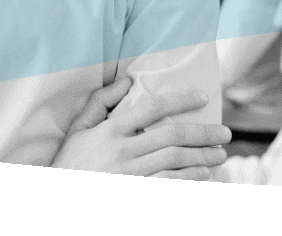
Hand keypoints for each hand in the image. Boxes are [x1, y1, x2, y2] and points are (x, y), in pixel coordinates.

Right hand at [51, 78, 230, 179]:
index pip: (152, 108)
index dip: (181, 100)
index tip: (203, 98)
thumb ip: (101, 102)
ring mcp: (130, 176)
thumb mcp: (78, 129)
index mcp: (110, 130)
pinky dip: (189, 182)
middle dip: (203, 134)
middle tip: (224, 134)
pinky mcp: (135, 195)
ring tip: (218, 156)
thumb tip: (128, 80)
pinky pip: (169, 187)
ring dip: (202, 159)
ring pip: (175, 162)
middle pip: (172, 136)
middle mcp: (122, 151)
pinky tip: (202, 177)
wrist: (57, 200)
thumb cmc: (69, 162)